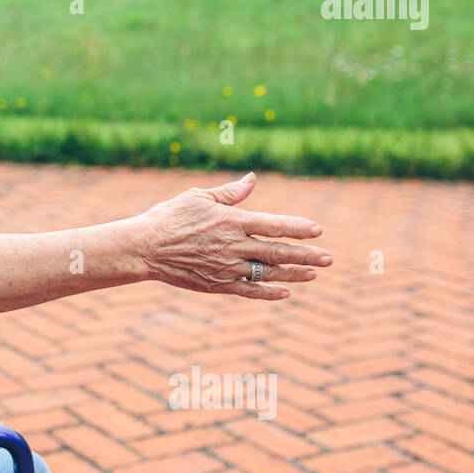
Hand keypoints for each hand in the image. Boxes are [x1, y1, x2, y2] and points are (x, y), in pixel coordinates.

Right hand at [135, 172, 331, 299]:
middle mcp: (233, 246)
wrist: (144, 248)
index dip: (297, 227)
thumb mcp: (199, 197)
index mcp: (231, 221)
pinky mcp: (217, 285)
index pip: (273, 224)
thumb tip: (253, 179)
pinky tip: (285, 292)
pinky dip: (267, 293)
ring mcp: (227, 268)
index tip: (318, 230)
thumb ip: (230, 192)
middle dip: (305, 254)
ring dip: (293, 273)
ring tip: (314, 273)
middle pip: (277, 251)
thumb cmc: (170, 217)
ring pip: (267, 272)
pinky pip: (248, 291)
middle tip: (329, 258)